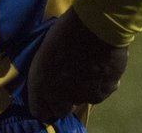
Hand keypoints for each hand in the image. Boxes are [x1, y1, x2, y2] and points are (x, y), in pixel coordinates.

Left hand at [26, 8, 128, 122]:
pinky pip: (100, 92)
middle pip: (59, 112)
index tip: (47, 97)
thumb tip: (52, 79)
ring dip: (81, 90)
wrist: (94, 28)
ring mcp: (83, 98)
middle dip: (61, 102)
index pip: (39, 111)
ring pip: (81, 101)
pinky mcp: (103, 94)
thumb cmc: (63, 32)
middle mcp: (60, 98)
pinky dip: (100, 83)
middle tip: (66, 83)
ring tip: (86, 69)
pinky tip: (101, 66)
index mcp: (40, 85)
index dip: (42, 105)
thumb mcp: (45, 53)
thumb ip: (46, 72)